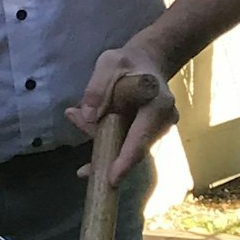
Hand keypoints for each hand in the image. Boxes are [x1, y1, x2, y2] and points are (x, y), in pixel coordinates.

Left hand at [65, 44, 176, 186]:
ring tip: (76, 115)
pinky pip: (124, 142)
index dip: (125, 160)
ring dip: (99, 140)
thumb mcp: (108, 64)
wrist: (146, 61)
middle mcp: (163, 122)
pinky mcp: (146, 133)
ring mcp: (157, 130)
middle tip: (80, 151)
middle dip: (105, 153)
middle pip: (132, 148)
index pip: (141, 138)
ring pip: (125, 146)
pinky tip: (82, 122)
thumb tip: (87, 116)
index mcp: (158, 105)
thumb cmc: (128, 62)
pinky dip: (103, 138)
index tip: (112, 178)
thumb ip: (97, 88)